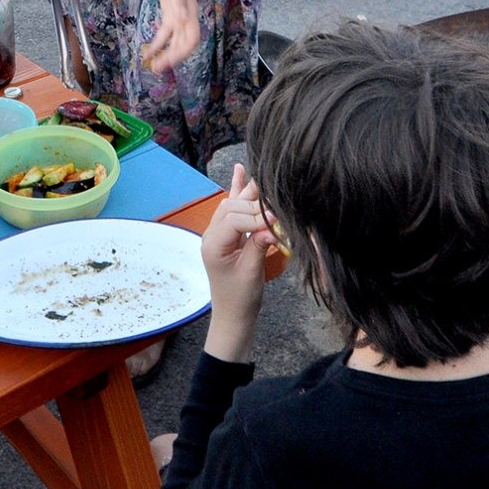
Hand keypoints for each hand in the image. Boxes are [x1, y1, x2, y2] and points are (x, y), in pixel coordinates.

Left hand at [143, 0, 199, 71]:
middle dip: (172, 58)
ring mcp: (177, 21)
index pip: (191, 39)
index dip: (183, 52)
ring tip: (154, 67)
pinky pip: (164, 36)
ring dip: (165, 55)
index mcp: (190, 16)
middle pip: (182, 45)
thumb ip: (179, 3)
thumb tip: (183, 19)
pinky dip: (157, 45)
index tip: (171, 61)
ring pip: (173, 43)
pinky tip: (148, 54)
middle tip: (157, 69)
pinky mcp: (169, 18)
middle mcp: (186, 21)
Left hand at [199, 164, 274, 362]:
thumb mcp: (252, 273)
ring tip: (262, 176)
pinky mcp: (227, 236)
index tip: (277, 222)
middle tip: (276, 205)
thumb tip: (272, 225)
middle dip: (254, 204)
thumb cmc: (241, 299)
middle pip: (231, 207)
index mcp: (214, 245)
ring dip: (248, 193)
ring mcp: (218, 235)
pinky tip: (240, 171)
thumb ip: (259, 245)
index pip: (235, 219)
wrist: (233, 317)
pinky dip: (238, 191)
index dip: (257, 217)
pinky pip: (232, 210)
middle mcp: (212, 235)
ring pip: (232, 205)